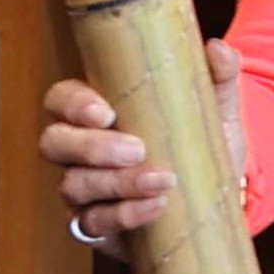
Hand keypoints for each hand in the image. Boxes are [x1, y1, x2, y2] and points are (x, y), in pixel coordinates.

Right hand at [40, 38, 245, 249]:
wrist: (215, 197)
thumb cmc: (201, 143)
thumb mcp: (215, 108)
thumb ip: (219, 74)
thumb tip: (217, 47)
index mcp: (98, 112)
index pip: (61, 99)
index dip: (73, 104)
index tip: (106, 113)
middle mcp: (79, 151)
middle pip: (54, 143)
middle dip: (92, 147)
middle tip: (137, 150)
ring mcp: (83, 190)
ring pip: (73, 185)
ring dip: (117, 183)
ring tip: (163, 180)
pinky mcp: (95, 226)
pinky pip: (92, 224)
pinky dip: (125, 215)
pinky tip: (157, 207)